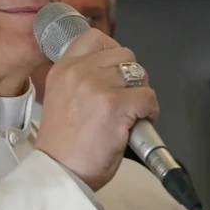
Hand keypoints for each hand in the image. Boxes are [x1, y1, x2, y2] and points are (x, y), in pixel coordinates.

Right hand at [35, 30, 158, 190]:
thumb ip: (81, 79)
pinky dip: (150, 112)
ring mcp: (97, 86)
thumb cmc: (63, 146)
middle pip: (124, 54)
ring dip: (140, 94)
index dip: (112, 51)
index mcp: (63, 69)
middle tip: (126, 99)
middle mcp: (78, 72)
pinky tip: (136, 125)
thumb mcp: (61, 98)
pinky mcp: (115, 105)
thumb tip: (112, 72)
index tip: (116, 71)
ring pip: (139, 74)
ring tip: (132, 114)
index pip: (94, 37)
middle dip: (131, 76)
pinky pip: (148, 97)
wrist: (59, 172)